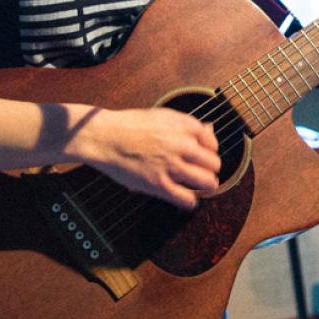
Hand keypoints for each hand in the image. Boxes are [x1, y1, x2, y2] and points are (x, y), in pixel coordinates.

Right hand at [78, 107, 221, 209]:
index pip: (213, 144)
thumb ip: (187, 125)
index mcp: (184, 125)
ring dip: (204, 186)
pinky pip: (188, 200)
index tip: (200, 157)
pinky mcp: (159, 184)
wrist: (104, 136)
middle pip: (214, 164)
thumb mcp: (162, 116)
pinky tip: (184, 197)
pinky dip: (189, 201)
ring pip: (208, 183)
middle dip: (209, 170)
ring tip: (196, 186)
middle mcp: (182, 144)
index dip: (207, 152)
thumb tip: (210, 130)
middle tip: (199, 173)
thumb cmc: (130, 126)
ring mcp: (171, 165)